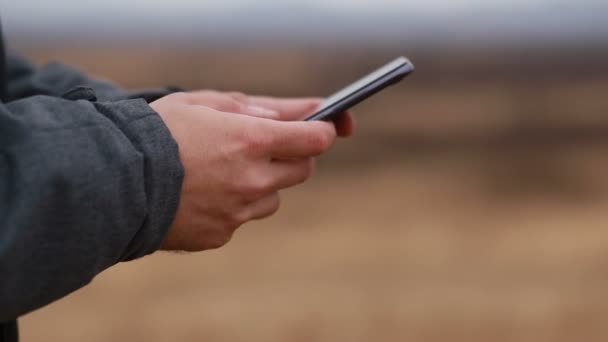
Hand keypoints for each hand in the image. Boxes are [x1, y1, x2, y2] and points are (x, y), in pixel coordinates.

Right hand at [151, 92, 337, 250]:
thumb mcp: (207, 103)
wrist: (113, 180)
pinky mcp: (221, 235)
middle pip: (303, 170)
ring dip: (261, 183)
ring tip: (222, 172)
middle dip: (292, 155)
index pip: (316, 139)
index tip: (323, 127)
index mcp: (252, 141)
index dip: (324, 131)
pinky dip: (233, 206)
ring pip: (273, 197)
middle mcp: (252, 180)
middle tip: (264, 146)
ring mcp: (238, 212)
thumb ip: (260, 108)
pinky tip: (202, 194)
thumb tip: (305, 111)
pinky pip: (242, 218)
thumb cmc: (158, 132)